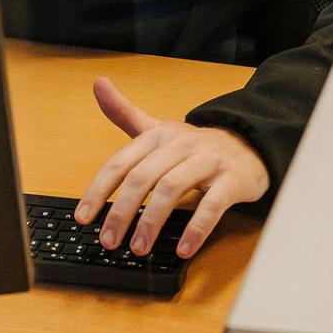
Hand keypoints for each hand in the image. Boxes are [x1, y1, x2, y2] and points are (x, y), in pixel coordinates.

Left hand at [73, 76, 267, 258]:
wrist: (249, 144)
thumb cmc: (195, 146)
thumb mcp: (158, 129)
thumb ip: (124, 113)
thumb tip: (98, 83)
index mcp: (157, 135)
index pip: (120, 163)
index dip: (98, 190)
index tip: (83, 217)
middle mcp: (180, 144)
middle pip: (142, 177)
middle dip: (121, 212)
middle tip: (109, 241)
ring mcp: (207, 160)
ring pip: (172, 189)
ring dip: (151, 222)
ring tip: (139, 248)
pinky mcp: (232, 179)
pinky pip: (212, 205)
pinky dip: (196, 229)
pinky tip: (183, 248)